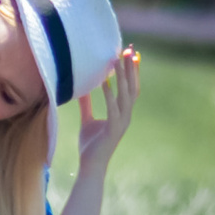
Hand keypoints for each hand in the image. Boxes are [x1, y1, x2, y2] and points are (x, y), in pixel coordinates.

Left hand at [74, 45, 138, 172]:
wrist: (90, 165)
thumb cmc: (89, 145)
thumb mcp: (87, 120)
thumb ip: (86, 104)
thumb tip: (81, 89)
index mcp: (122, 113)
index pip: (131, 88)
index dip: (132, 71)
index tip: (131, 53)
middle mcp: (125, 116)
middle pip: (132, 87)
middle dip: (131, 68)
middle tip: (129, 49)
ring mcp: (121, 122)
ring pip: (125, 95)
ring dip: (122, 76)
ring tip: (117, 59)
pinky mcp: (113, 129)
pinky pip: (112, 108)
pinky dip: (109, 94)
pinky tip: (104, 81)